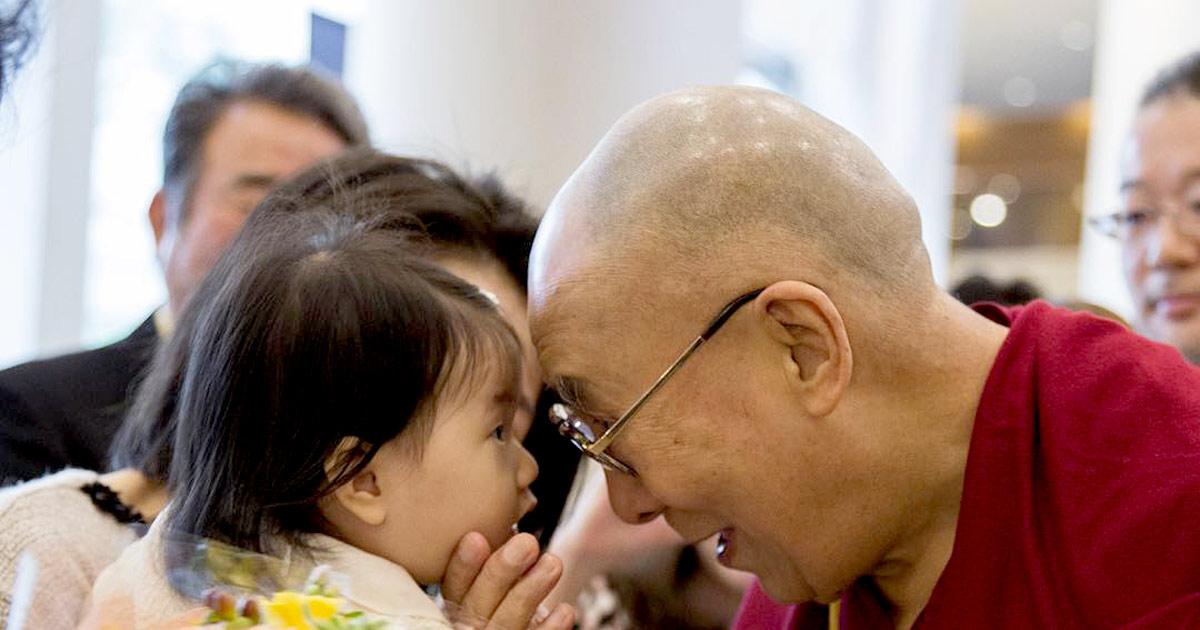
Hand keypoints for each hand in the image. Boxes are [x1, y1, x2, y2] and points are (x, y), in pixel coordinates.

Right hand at [443, 532, 575, 629]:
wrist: (505, 629)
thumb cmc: (500, 600)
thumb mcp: (489, 580)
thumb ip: (495, 557)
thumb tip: (514, 523)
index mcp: (458, 602)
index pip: (454, 585)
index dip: (464, 565)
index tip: (476, 537)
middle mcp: (470, 625)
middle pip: (478, 603)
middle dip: (501, 571)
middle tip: (527, 543)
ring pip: (508, 621)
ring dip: (530, 592)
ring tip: (553, 563)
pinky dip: (549, 628)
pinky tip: (565, 609)